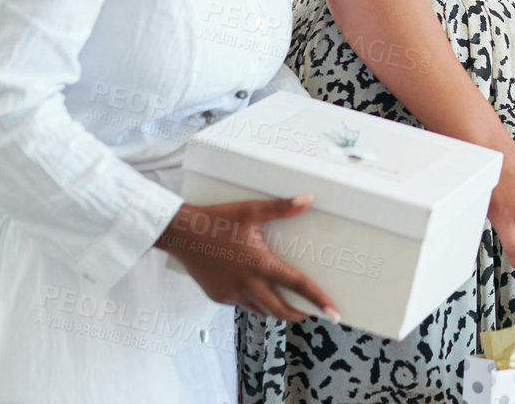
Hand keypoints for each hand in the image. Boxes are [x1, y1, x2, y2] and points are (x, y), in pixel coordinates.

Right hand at [158, 196, 339, 322]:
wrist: (181, 234)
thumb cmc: (216, 221)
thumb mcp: (251, 211)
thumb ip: (282, 208)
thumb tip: (308, 199)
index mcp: (260, 264)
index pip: (297, 285)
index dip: (317, 300)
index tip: (333, 313)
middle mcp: (247, 284)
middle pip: (280, 309)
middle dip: (298, 314)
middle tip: (310, 312)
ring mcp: (231, 293)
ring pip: (260, 310)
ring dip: (276, 310)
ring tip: (288, 305)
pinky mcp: (218, 296)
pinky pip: (242, 305)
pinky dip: (255, 303)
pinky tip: (257, 293)